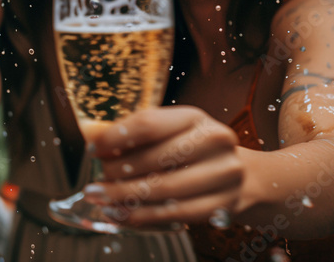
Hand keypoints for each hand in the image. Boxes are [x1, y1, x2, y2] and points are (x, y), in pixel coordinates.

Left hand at [83, 106, 244, 226]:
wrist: (241, 173)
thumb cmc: (189, 149)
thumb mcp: (166, 132)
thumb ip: (131, 135)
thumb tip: (92, 138)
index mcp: (194, 117)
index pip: (148, 124)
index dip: (114, 138)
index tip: (91, 150)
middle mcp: (214, 140)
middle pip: (155, 158)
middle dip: (117, 173)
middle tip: (94, 184)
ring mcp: (223, 173)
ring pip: (165, 189)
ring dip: (126, 198)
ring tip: (101, 201)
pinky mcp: (224, 203)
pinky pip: (176, 214)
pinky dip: (144, 217)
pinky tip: (121, 214)